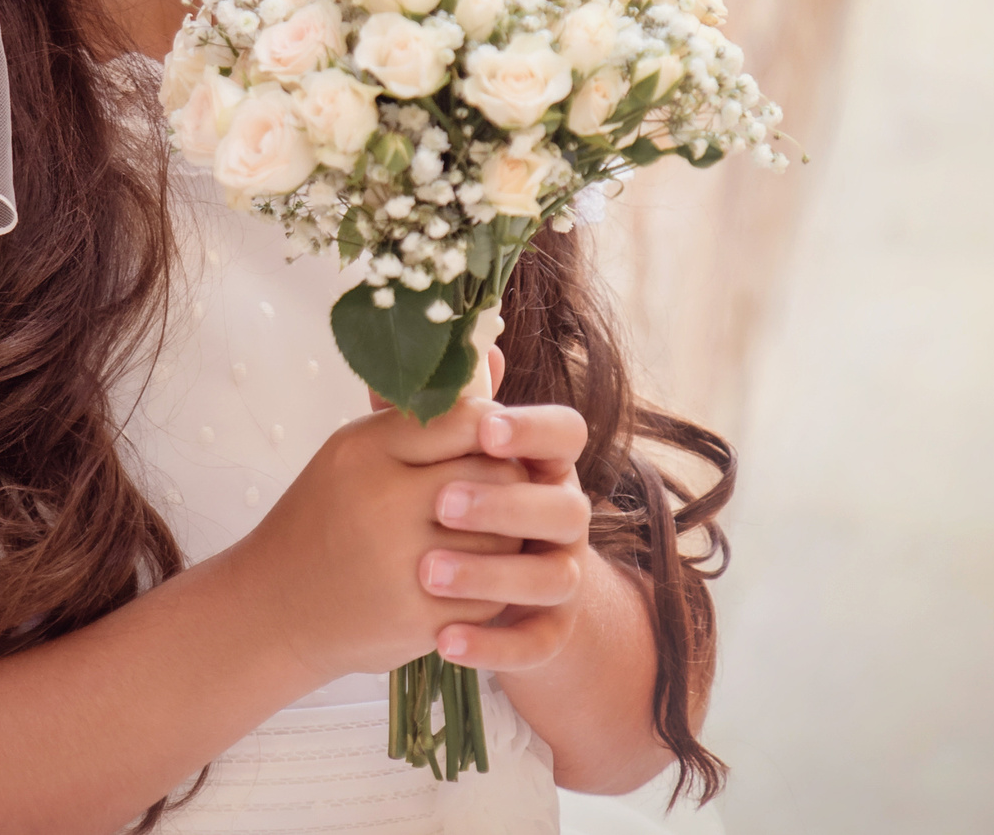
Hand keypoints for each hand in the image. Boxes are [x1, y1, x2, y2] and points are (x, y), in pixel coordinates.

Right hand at [224, 385, 527, 684]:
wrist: (276, 606)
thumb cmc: (324, 516)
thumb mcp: (356, 452)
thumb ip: (422, 417)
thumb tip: (494, 360)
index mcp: (368, 452)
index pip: (467, 419)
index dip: (491, 428)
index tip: (487, 440)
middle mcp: (386, 505)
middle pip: (496, 476)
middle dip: (506, 481)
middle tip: (495, 488)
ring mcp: (405, 566)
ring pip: (506, 537)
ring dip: (508, 535)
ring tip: (484, 533)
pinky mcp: (421, 619)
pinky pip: (493, 595)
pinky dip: (491, 585)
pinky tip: (470, 576)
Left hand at [412, 392, 591, 674]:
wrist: (462, 595)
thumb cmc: (450, 509)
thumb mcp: (438, 458)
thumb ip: (441, 411)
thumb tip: (458, 346)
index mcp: (542, 465)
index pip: (565, 433)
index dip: (532, 429)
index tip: (485, 429)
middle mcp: (563, 518)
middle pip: (563, 506)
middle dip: (506, 504)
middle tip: (442, 503)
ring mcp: (561, 576)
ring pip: (553, 576)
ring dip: (493, 573)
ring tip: (429, 574)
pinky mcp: (549, 631)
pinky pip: (536, 643)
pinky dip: (493, 645)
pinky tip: (444, 641)